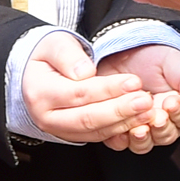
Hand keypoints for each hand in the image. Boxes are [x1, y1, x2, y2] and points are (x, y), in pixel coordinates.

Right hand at [23, 30, 155, 143]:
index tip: (134, 81)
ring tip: (148, 112)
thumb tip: (85, 72)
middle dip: (120, 110)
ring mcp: (58, 130)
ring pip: (94, 131)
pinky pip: (96, 136)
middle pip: (88, 118)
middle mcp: (47, 117)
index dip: (109, 89)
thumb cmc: (45, 56)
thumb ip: (68, 55)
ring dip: (124, 123)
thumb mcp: (53, 44)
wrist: (31, 76)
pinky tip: (138, 121)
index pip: (80, 93)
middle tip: (146, 101)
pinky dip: (118, 130)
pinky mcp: (70, 136)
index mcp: (40, 92)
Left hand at [93, 45, 179, 153]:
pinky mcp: (118, 127)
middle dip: (162, 128)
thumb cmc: (156, 58)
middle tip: (157, 117)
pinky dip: (120, 141)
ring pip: (144, 144)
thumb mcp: (175, 64)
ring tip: (139, 129)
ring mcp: (139, 127)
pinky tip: (119, 133)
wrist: (125, 52)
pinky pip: (119, 142)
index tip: (172, 102)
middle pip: (166, 135)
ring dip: (142, 139)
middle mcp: (162, 123)